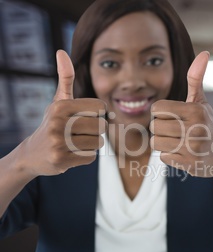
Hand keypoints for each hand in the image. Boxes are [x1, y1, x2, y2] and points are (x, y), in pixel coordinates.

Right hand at [22, 50, 106, 175]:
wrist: (32, 154)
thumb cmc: (52, 123)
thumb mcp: (58, 101)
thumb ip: (65, 78)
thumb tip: (61, 51)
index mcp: (60, 106)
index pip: (100, 107)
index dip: (97, 113)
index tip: (85, 116)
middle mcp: (57, 123)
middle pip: (101, 126)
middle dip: (96, 130)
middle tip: (80, 132)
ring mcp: (58, 142)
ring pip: (98, 142)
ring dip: (91, 144)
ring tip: (75, 142)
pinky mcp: (61, 160)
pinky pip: (91, 157)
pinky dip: (85, 156)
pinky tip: (72, 153)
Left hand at [150, 51, 212, 176]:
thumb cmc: (208, 124)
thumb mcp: (202, 102)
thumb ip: (196, 78)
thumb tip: (204, 52)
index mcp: (195, 111)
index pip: (157, 108)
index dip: (161, 112)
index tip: (173, 116)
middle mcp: (196, 129)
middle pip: (154, 126)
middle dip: (161, 128)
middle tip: (176, 130)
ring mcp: (193, 148)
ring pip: (156, 143)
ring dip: (163, 143)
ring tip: (178, 141)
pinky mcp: (190, 164)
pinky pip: (163, 157)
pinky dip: (170, 156)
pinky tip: (183, 153)